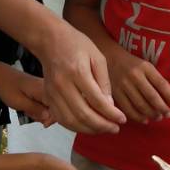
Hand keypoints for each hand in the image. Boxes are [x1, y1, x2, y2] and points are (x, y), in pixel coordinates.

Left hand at [0, 61, 52, 126]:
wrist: (1, 76)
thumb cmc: (8, 88)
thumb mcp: (19, 102)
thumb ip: (35, 110)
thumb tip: (49, 117)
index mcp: (44, 89)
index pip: (58, 107)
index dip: (52, 118)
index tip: (42, 123)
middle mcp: (48, 88)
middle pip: (56, 108)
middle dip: (44, 116)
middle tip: (30, 113)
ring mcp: (46, 90)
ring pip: (50, 108)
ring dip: (39, 113)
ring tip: (27, 109)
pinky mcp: (43, 91)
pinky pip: (45, 104)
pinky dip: (37, 109)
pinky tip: (29, 107)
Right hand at [37, 21, 125, 135]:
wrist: (50, 40)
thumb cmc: (77, 45)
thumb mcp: (98, 57)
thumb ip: (104, 82)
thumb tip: (110, 106)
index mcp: (78, 72)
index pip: (97, 101)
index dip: (111, 114)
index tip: (122, 119)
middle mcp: (63, 85)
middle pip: (83, 114)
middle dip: (102, 126)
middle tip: (115, 128)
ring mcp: (52, 93)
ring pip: (71, 121)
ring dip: (89, 130)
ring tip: (103, 129)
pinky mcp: (47, 97)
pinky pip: (61, 119)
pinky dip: (75, 127)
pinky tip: (88, 126)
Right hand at [109, 47, 169, 124]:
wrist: (109, 58)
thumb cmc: (133, 64)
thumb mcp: (147, 67)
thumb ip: (160, 80)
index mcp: (145, 67)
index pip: (160, 83)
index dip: (169, 95)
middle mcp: (135, 76)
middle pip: (151, 96)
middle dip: (162, 107)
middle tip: (168, 114)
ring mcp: (124, 85)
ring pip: (140, 104)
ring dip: (151, 113)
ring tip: (158, 117)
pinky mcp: (115, 93)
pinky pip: (128, 108)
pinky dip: (137, 116)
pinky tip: (145, 119)